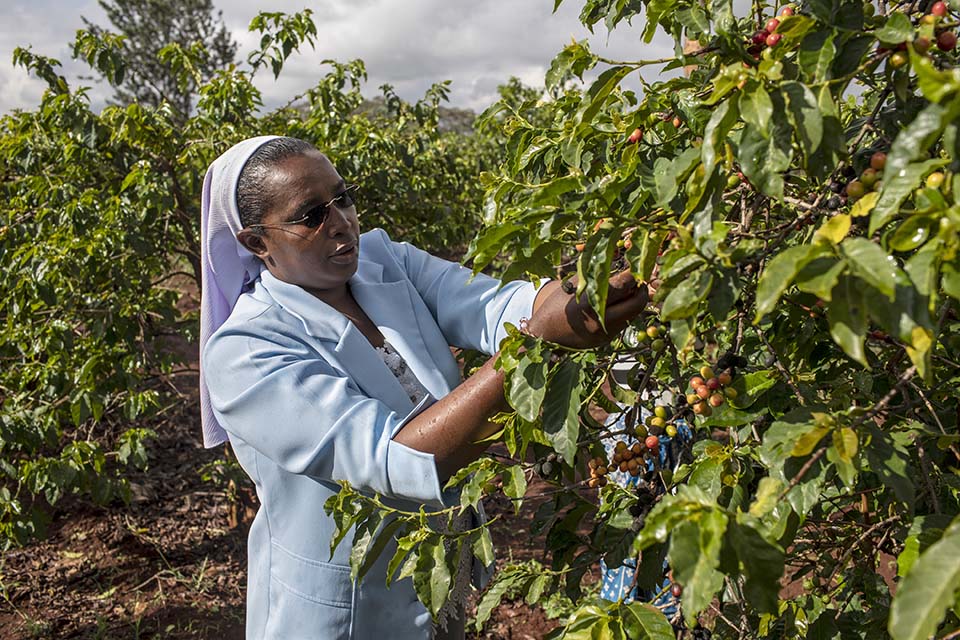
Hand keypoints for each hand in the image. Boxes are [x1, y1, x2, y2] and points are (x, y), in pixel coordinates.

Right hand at [525, 270, 648, 348]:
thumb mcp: (573, 284)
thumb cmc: (556, 305)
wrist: (544, 335)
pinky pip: (623, 322)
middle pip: (638, 303)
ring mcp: (606, 333)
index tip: (635, 266)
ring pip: (633, 314)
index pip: (625, 284)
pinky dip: (623, 311)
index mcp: (591, 302)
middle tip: (637, 280)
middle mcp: (602, 320)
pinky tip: (612, 305)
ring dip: (632, 301)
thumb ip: (595, 273)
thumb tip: (618, 260)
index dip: (634, 273)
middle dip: (641, 289)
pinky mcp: (607, 340)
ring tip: (624, 291)